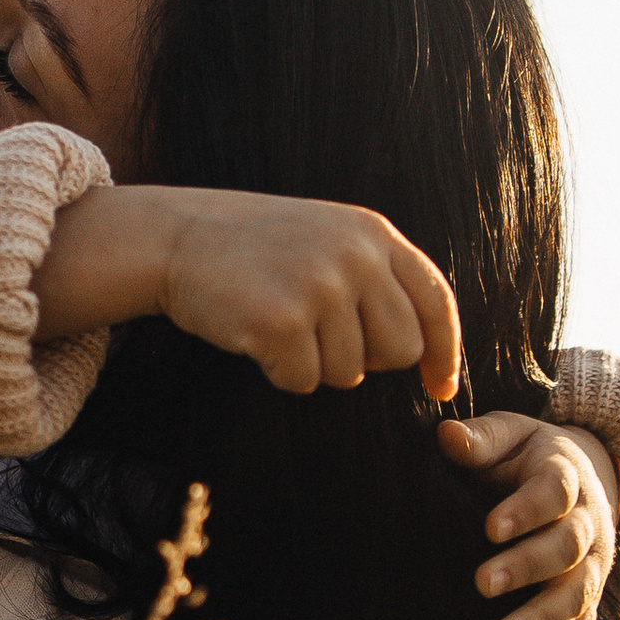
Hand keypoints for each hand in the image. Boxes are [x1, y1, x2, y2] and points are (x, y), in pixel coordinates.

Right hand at [34, 183, 461, 398]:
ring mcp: (320, 286)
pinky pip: (302, 382)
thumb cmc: (252, 248)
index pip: (435, 301)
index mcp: (372, 233)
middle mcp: (355, 256)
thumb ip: (375, 276)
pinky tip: (253, 336)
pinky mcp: (282, 320)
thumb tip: (423, 351)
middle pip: (400, 349)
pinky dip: (278, 373)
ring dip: (312, 365)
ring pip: (348, 372)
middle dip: (365, 361)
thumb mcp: (326, 238)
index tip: (439, 386)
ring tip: (277, 324)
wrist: (174, 236)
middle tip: (319, 340)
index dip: (444, 350)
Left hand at [437, 412, 617, 619]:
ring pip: (579, 592)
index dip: (526, 510)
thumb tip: (447, 437)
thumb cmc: (527, 458)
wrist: (583, 479)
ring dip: (544, 617)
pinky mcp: (590, 593)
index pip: (554, 491)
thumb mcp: (510, 435)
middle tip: (482, 583)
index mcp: (566, 476)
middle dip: (527, 567)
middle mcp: (587, 521)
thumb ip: (482, 439)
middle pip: (567, 546)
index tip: (490, 528)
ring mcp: (593, 562)